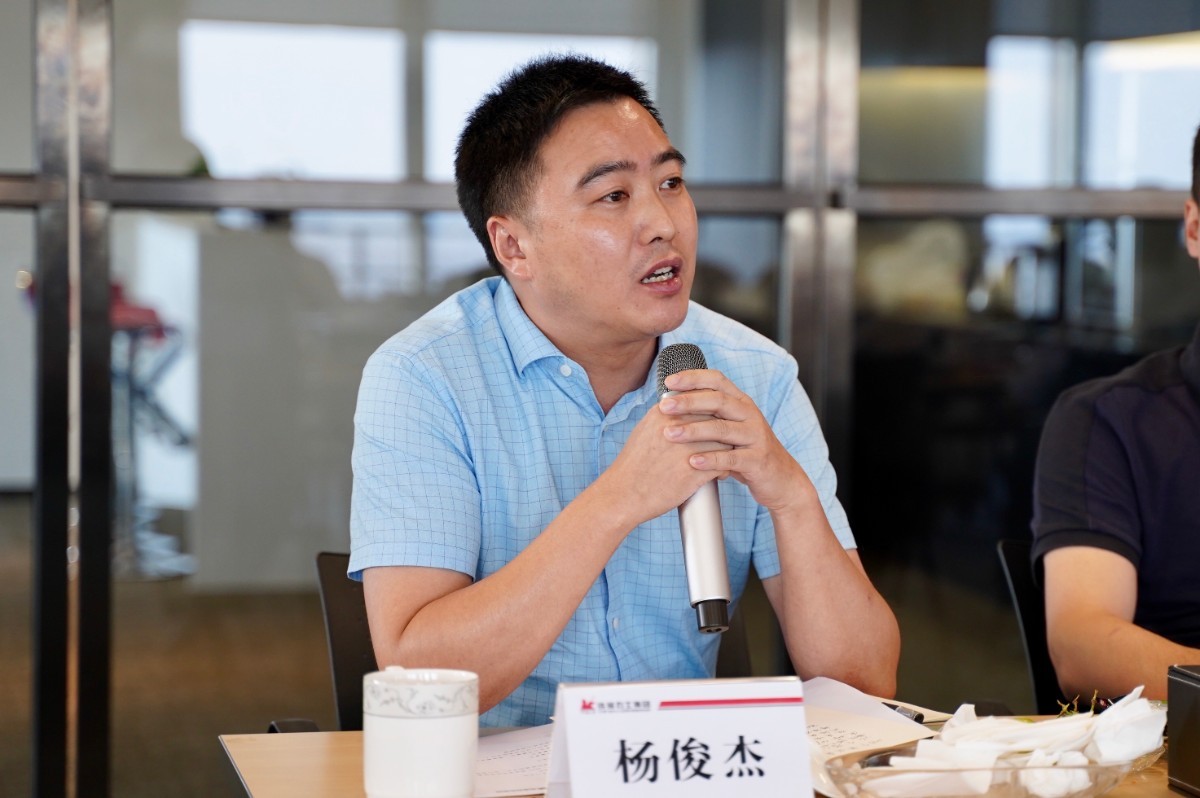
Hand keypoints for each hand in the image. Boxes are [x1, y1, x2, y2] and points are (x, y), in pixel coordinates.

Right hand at [602, 395, 731, 525]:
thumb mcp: (645, 430)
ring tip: (724, 458)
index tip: (716, 422)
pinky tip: (721, 473)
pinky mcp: (694, 471)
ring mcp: (687, 448)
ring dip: (727, 450)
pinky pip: (722, 464)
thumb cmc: (634, 465)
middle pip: (715, 418)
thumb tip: (684, 409)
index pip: (701, 401)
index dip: (712, 413)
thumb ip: (666, 417)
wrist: (624, 494)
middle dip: (723, 430)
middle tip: (727, 440)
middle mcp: (676, 427)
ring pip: (723, 441)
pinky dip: (724, 469)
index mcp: (664, 413)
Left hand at [657, 368, 812, 513]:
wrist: (779, 478)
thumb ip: (708, 415)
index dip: (693, 378)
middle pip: (718, 401)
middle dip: (688, 401)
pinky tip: (692, 462)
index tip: (669, 381)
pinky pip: (732, 458)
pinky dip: (711, 459)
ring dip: (693, 430)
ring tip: (669, 434)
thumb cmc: (745, 450)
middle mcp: (750, 415)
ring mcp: (755, 437)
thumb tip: (670, 403)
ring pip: (722, 429)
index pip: (717, 380)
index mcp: (740, 402)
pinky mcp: (757, 460)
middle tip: (664, 407)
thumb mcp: (729, 427)